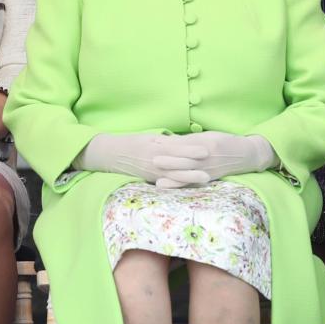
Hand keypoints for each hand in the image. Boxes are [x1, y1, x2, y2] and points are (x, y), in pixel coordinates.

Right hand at [74, 132, 207, 182]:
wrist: (113, 154)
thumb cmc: (134, 142)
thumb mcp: (150, 137)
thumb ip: (167, 140)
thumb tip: (185, 141)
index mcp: (155, 147)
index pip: (177, 149)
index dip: (192, 150)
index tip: (206, 150)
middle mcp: (155, 161)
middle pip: (178, 164)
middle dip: (195, 167)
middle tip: (211, 169)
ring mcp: (153, 172)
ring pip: (175, 176)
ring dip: (191, 178)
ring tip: (205, 179)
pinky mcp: (152, 179)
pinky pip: (168, 182)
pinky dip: (180, 184)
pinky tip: (191, 186)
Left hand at [152, 131, 276, 188]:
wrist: (244, 155)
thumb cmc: (223, 142)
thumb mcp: (206, 136)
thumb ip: (188, 140)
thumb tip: (167, 140)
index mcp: (205, 144)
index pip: (184, 145)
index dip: (169, 145)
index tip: (155, 143)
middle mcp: (206, 159)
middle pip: (185, 160)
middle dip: (169, 161)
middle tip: (153, 160)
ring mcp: (207, 170)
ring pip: (188, 174)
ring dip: (172, 177)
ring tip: (158, 180)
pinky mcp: (208, 179)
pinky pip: (192, 183)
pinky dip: (179, 186)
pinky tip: (168, 188)